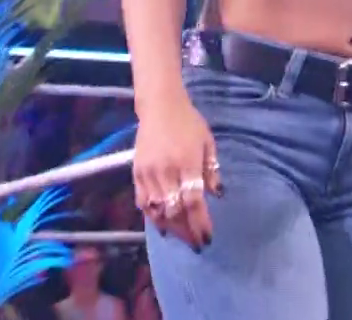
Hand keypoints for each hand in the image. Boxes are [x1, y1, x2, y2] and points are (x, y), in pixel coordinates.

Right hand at [133, 95, 221, 248]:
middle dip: (186, 232)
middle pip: (175, 211)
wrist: (159, 107)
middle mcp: (166, 172)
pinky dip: (152, 217)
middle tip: (196, 245)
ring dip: (170, 228)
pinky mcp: (135, 173)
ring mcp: (148, 174)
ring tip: (181, 238)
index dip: (200, 224)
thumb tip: (216, 195)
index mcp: (186, 164)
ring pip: (157, 211)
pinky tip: (162, 226)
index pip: (193, 202)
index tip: (207, 238)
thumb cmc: (188, 123)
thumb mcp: (208, 142)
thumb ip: (212, 170)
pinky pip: (142, 202)